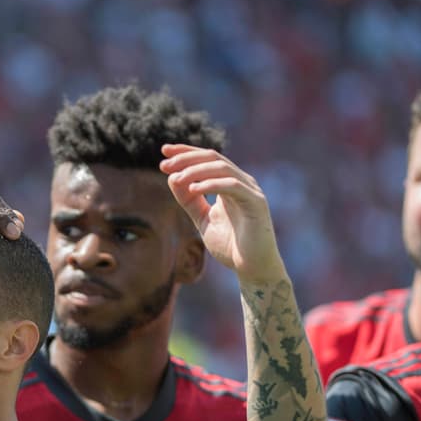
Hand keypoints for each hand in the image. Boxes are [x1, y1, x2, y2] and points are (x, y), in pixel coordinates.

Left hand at [160, 145, 285, 283]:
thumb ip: (189, 200)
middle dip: (186, 158)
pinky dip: (211, 184)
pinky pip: (232, 186)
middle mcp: (242, 182)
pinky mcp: (256, 202)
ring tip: (175, 178)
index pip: (208, 159)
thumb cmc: (231, 245)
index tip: (164, 151)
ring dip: (195, 170)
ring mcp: (251, 191)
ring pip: (222, 168)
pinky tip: (193, 189)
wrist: (252, 268)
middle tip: (164, 164)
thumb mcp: (202, 219)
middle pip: (213, 158)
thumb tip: (172, 177)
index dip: (186, 152)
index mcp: (230, 184)